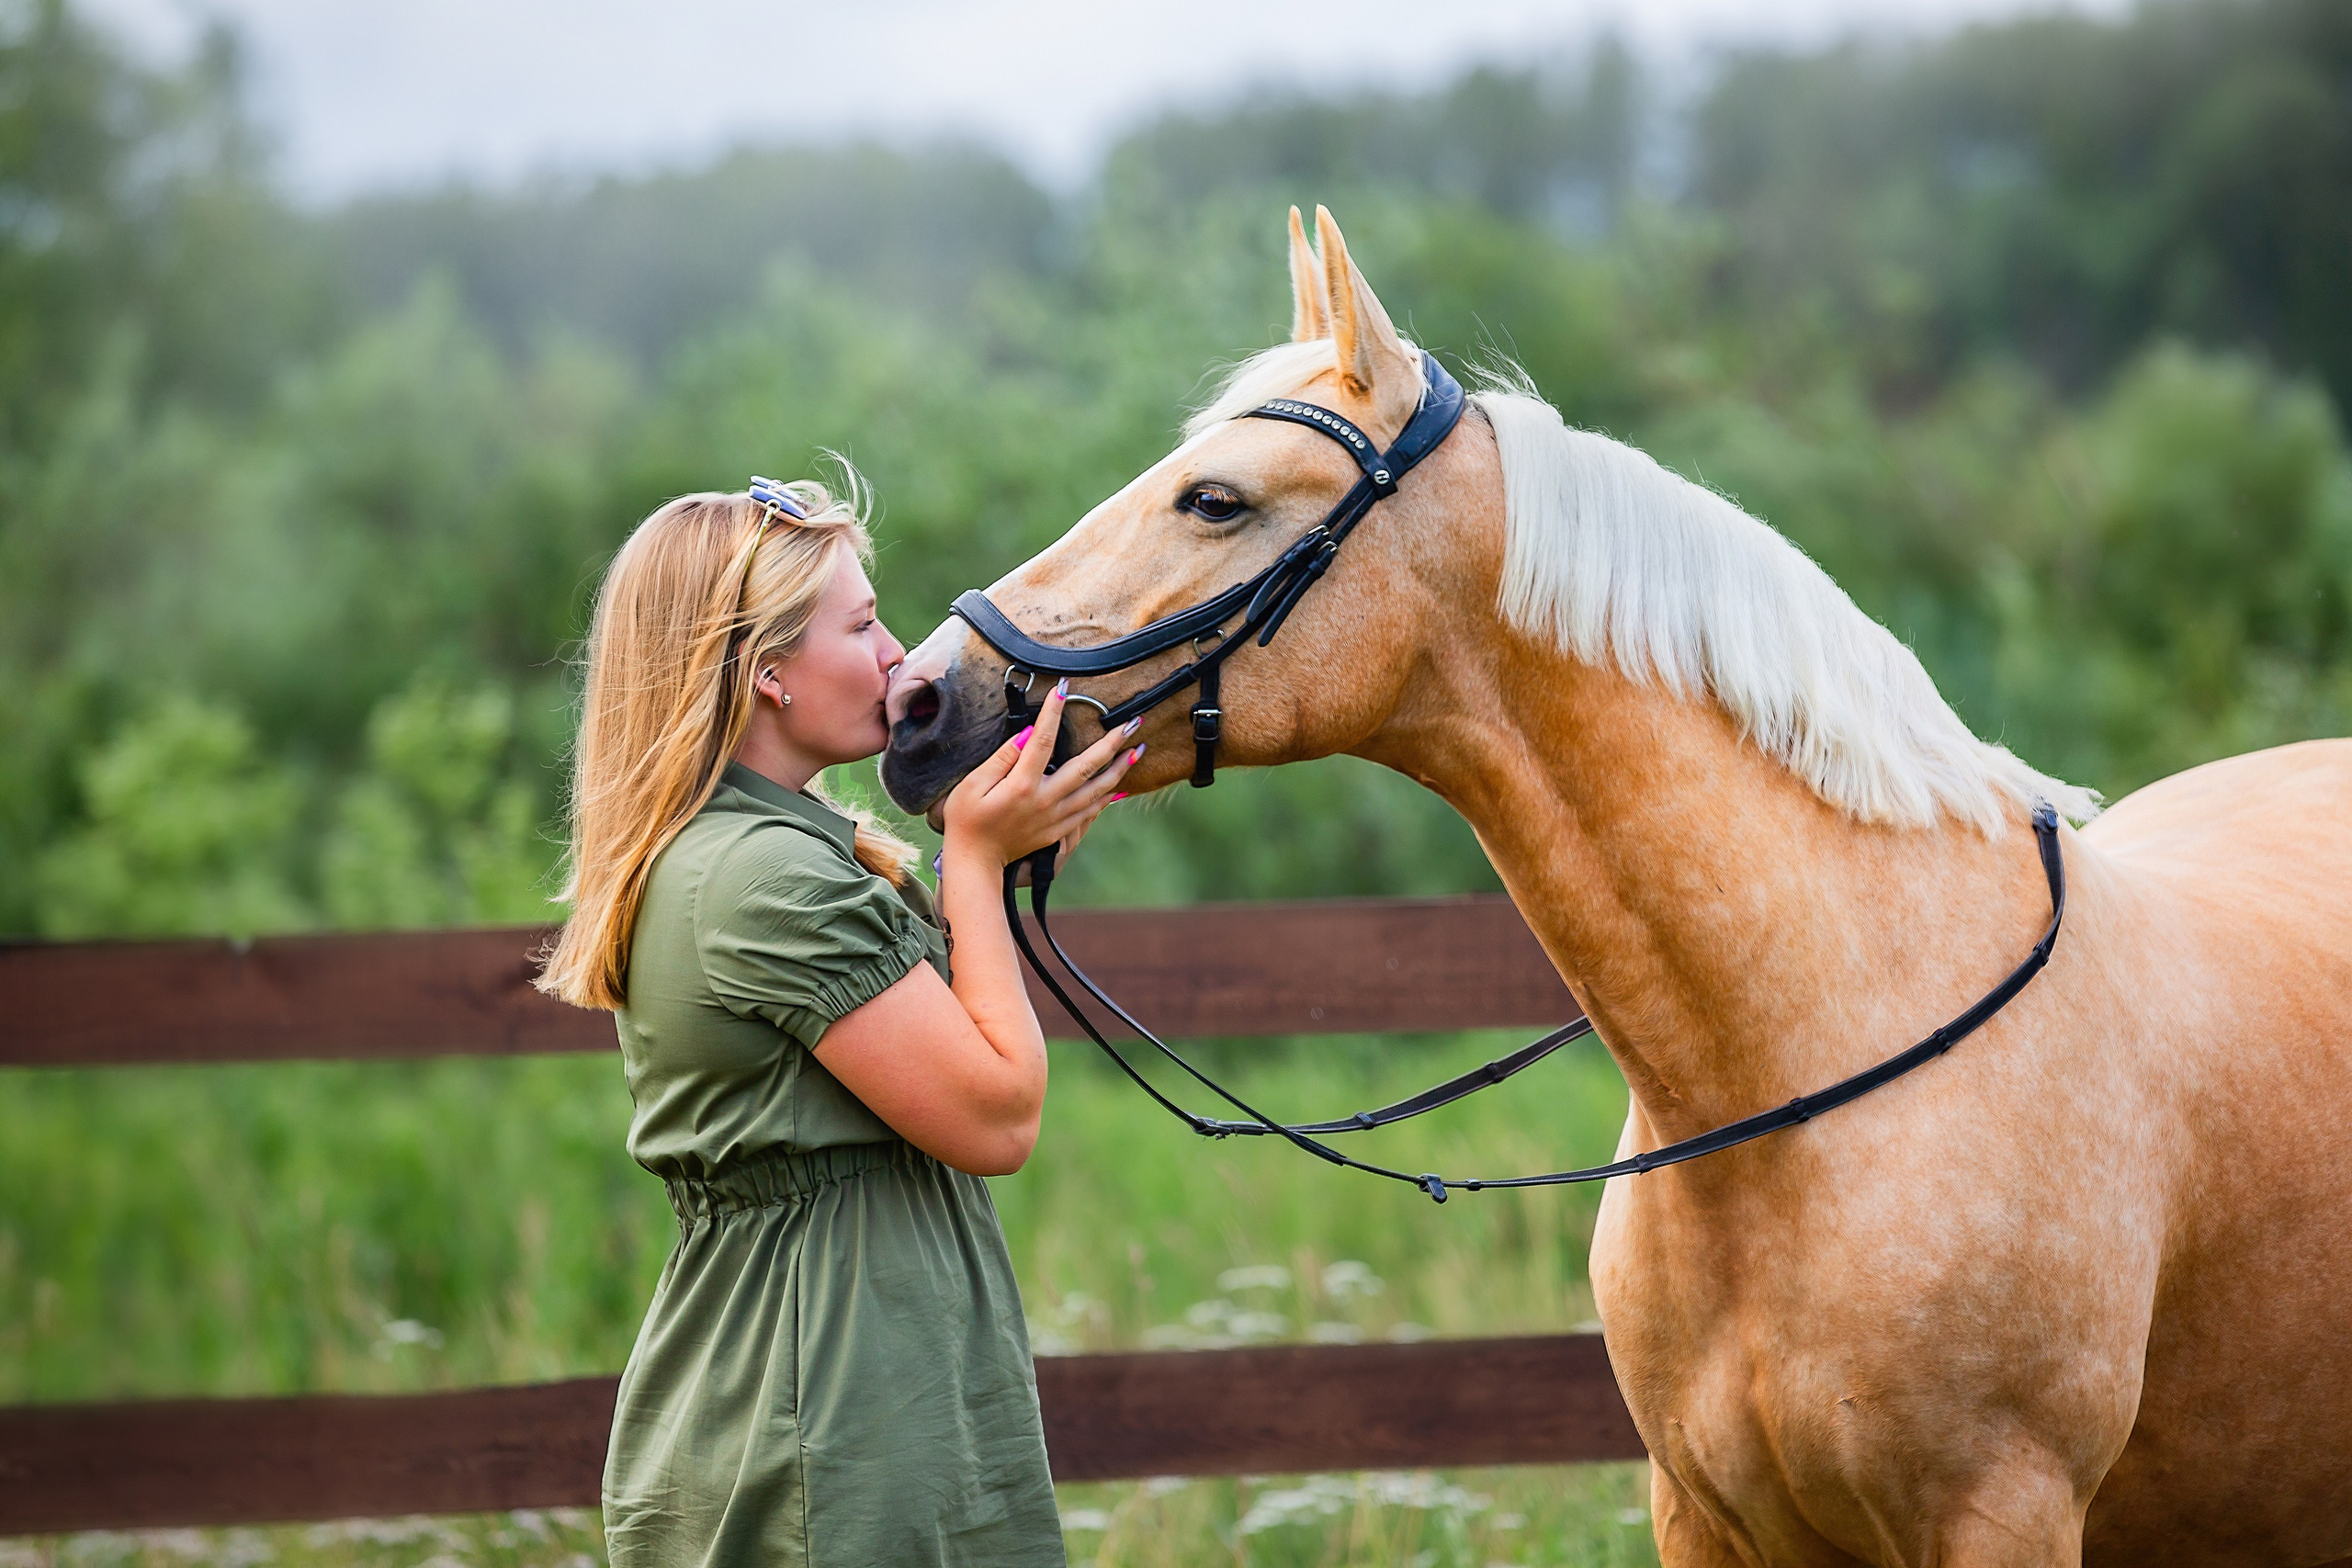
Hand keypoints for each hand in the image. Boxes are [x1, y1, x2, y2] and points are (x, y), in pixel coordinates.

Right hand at [940, 681, 1140, 871]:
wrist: (975, 862)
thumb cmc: (966, 820)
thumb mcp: (972, 785)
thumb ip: (1002, 758)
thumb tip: (1028, 733)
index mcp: (1022, 785)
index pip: (1043, 740)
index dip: (1053, 712)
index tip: (1063, 689)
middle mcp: (1045, 800)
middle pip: (1086, 766)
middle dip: (1111, 742)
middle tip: (1133, 723)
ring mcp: (1056, 818)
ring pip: (1096, 790)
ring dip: (1119, 769)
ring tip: (1137, 750)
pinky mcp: (1059, 831)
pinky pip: (1090, 812)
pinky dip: (1108, 797)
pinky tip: (1120, 786)